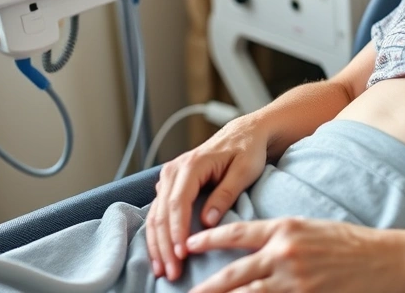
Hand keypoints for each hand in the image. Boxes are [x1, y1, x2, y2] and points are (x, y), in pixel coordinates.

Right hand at [147, 117, 270, 281]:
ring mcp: (169, 177)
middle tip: (172, 272)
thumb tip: (208, 221)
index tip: (182, 255)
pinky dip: (158, 236)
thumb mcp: (244, 170)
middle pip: (162, 213)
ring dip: (157, 245)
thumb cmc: (248, 150)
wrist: (244, 133)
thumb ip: (225, 194)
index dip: (178, 231)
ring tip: (163, 270)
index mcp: (192, 164)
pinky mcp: (170, 185)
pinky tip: (160, 255)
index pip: (177, 203)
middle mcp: (174, 169)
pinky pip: (158, 213)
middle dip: (165, 245)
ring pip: (156, 215)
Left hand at [184, 218, 404, 292]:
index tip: (191, 243)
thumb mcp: (313, 228)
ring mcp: (293, 280)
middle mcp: (284, 253)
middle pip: (234, 273)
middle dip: (206, 286)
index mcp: (285, 228)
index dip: (210, 239)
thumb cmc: (351, 243)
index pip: (237, 233)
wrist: (385, 259)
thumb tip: (258, 246)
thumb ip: (284, 236)